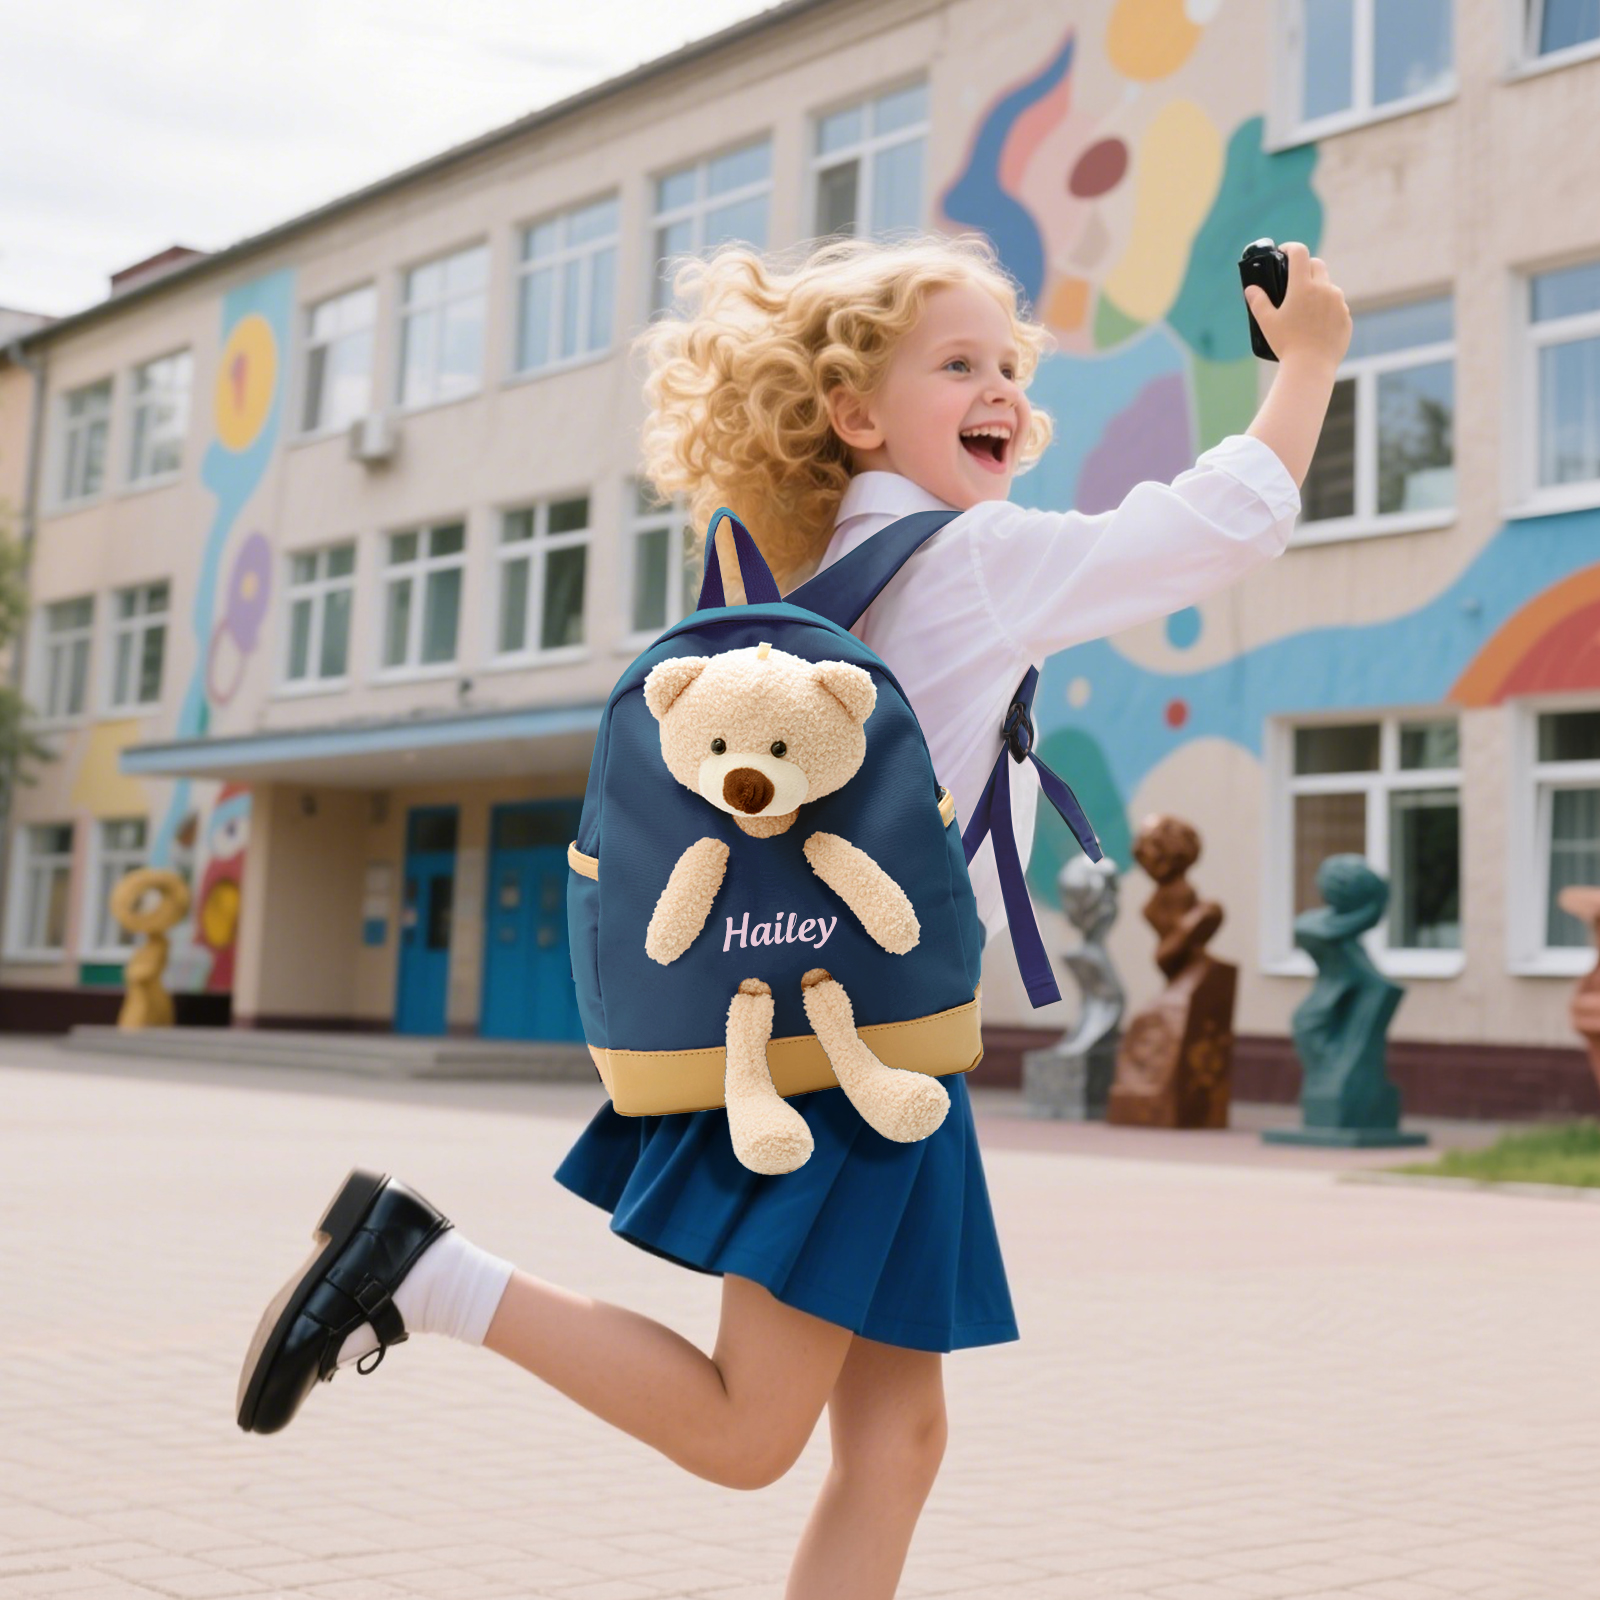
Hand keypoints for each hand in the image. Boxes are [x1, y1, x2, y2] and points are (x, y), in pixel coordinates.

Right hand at [1244, 241, 1350, 371]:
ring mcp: (1338, 302)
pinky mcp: (1345, 316)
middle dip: (1305, 267)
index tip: (1284, 252)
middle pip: (1317, 265)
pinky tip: (1316, 323)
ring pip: (1328, 286)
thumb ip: (1258, 302)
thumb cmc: (1287, 344)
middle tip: (1294, 279)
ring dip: (1318, 289)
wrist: (1311, 366)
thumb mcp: (1267, 323)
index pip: (1299, 253)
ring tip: (1305, 307)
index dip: (1291, 248)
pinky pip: (1337, 305)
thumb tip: (1251, 289)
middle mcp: (1324, 289)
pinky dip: (1327, 308)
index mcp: (1303, 286)